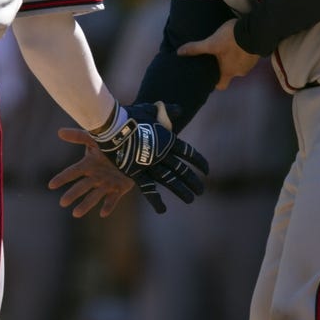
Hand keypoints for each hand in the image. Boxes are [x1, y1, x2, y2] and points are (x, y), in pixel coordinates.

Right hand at [49, 128, 135, 217]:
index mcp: (89, 165)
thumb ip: (78, 136)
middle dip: (72, 194)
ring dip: (86, 205)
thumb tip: (59, 131)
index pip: (73, 172)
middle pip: (82, 187)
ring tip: (75, 213)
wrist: (133, 149)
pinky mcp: (119, 189)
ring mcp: (107, 184)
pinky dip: (108, 206)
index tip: (51, 185)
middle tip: (62, 202)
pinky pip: (113, 199)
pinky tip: (103, 213)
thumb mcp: (95, 139)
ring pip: (94, 196)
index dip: (62, 178)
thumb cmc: (111, 144)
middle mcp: (96, 176)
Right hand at [91, 101, 208, 213]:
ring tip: (191, 199)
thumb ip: (165, 111)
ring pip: (170, 181)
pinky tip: (163, 210)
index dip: (199, 161)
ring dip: (181, 191)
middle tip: (201, 190)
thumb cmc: (130, 115)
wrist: (112, 125)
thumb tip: (179, 110)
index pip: (188, 152)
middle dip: (193, 181)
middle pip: (182, 170)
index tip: (206, 170)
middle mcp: (162, 154)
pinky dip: (155, 200)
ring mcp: (149, 164)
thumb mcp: (150, 110)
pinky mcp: (136, 172)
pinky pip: (148, 189)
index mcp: (167, 139)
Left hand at [177, 18, 258, 89]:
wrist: (257, 30)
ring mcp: (250, 64)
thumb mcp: (211, 42)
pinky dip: (243, 51)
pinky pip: (247, 56)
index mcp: (229, 71)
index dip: (214, 83)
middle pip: (229, 73)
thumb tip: (179, 52)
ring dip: (234, 57)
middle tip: (216, 56)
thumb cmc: (233, 39)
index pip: (221, 85)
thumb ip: (196, 48)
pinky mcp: (257, 54)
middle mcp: (240, 71)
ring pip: (239, 64)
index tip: (209, 76)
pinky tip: (239, 42)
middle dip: (224, 66)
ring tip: (228, 46)